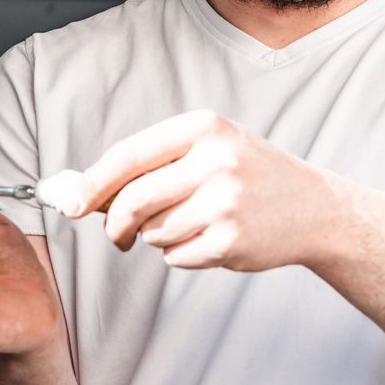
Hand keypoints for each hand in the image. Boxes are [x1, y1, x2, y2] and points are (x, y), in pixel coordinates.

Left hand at [57, 111, 337, 270]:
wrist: (316, 209)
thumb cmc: (251, 177)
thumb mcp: (211, 150)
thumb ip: (153, 166)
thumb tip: (84, 193)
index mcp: (204, 128)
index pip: (129, 155)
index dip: (92, 184)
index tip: (68, 204)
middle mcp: (215, 160)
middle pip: (133, 200)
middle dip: (116, 224)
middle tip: (118, 236)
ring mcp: (225, 201)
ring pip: (154, 233)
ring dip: (160, 239)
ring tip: (195, 226)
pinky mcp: (231, 239)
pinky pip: (177, 257)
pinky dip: (183, 256)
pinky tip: (212, 241)